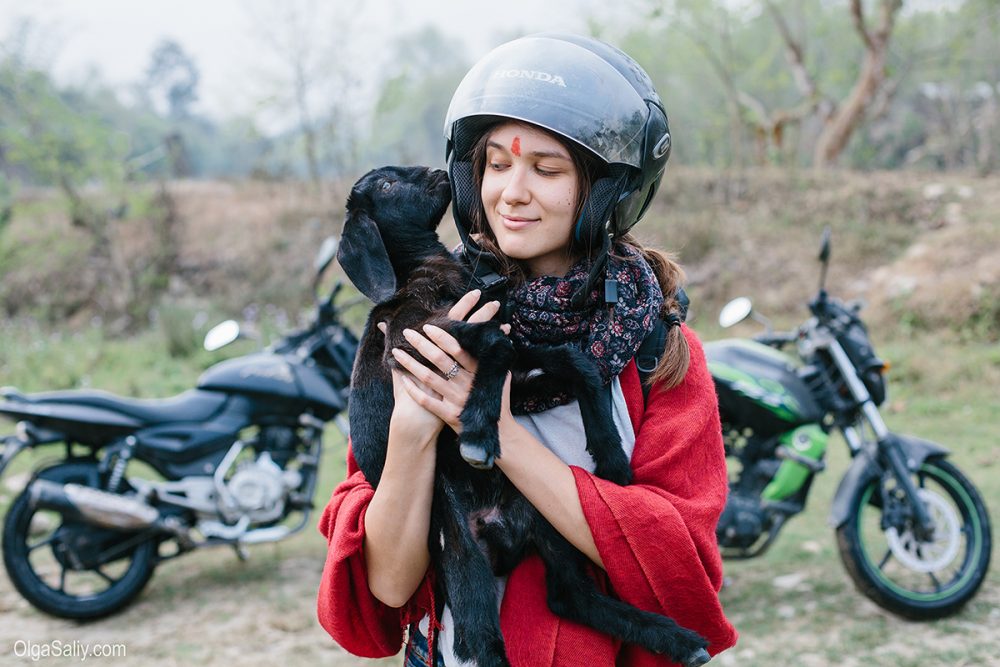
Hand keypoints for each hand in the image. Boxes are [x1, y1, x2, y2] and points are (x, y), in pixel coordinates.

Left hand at [391, 289, 508, 433]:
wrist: (498, 432)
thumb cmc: (497, 399)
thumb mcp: (501, 375)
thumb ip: (496, 356)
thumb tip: (501, 331)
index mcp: (478, 371)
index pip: (457, 349)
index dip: (441, 336)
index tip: (427, 326)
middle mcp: (466, 384)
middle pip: (439, 359)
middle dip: (421, 344)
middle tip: (407, 333)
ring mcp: (456, 400)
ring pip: (428, 378)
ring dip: (410, 364)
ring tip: (397, 352)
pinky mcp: (449, 414)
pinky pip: (426, 401)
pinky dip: (413, 390)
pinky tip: (402, 379)